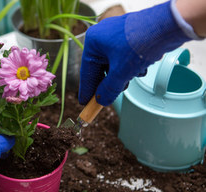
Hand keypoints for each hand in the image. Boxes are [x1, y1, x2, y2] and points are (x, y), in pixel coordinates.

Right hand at [78, 1, 192, 105]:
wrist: (168, 25)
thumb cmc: (140, 42)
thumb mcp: (121, 72)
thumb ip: (109, 89)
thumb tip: (102, 100)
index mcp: (93, 41)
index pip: (87, 71)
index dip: (87, 89)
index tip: (86, 102)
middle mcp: (102, 37)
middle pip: (101, 68)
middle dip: (108, 82)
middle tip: (108, 97)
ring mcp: (116, 36)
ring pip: (114, 64)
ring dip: (122, 75)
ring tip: (130, 80)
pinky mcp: (130, 37)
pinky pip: (124, 58)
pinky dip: (130, 67)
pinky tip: (140, 70)